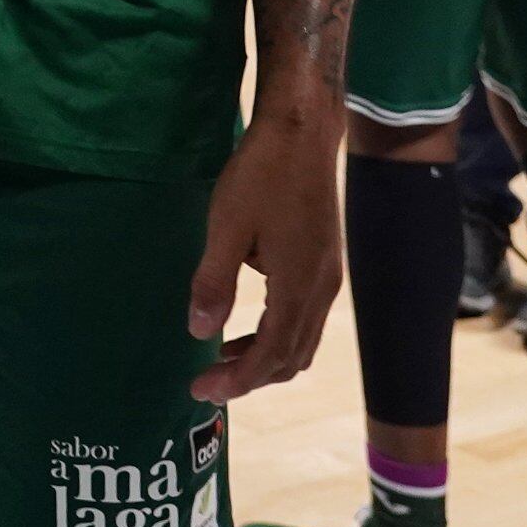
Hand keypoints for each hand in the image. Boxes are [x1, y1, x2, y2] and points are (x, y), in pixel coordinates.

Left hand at [189, 98, 342, 400]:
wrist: (302, 135)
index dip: (238, 380)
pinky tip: (245, 322)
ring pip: (302, 339)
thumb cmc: (261, 175)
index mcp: (298, 286)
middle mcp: (321, 289)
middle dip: (250, 376)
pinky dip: (277, 333)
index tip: (202, 391)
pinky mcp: (323, 262)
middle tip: (206, 382)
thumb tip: (199, 331)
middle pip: (292, 357)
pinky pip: (304, 317)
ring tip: (221, 358)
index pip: (272, 355)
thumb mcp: (226, 227)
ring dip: (265, 357)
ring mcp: (327, 276)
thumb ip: (214, 281)